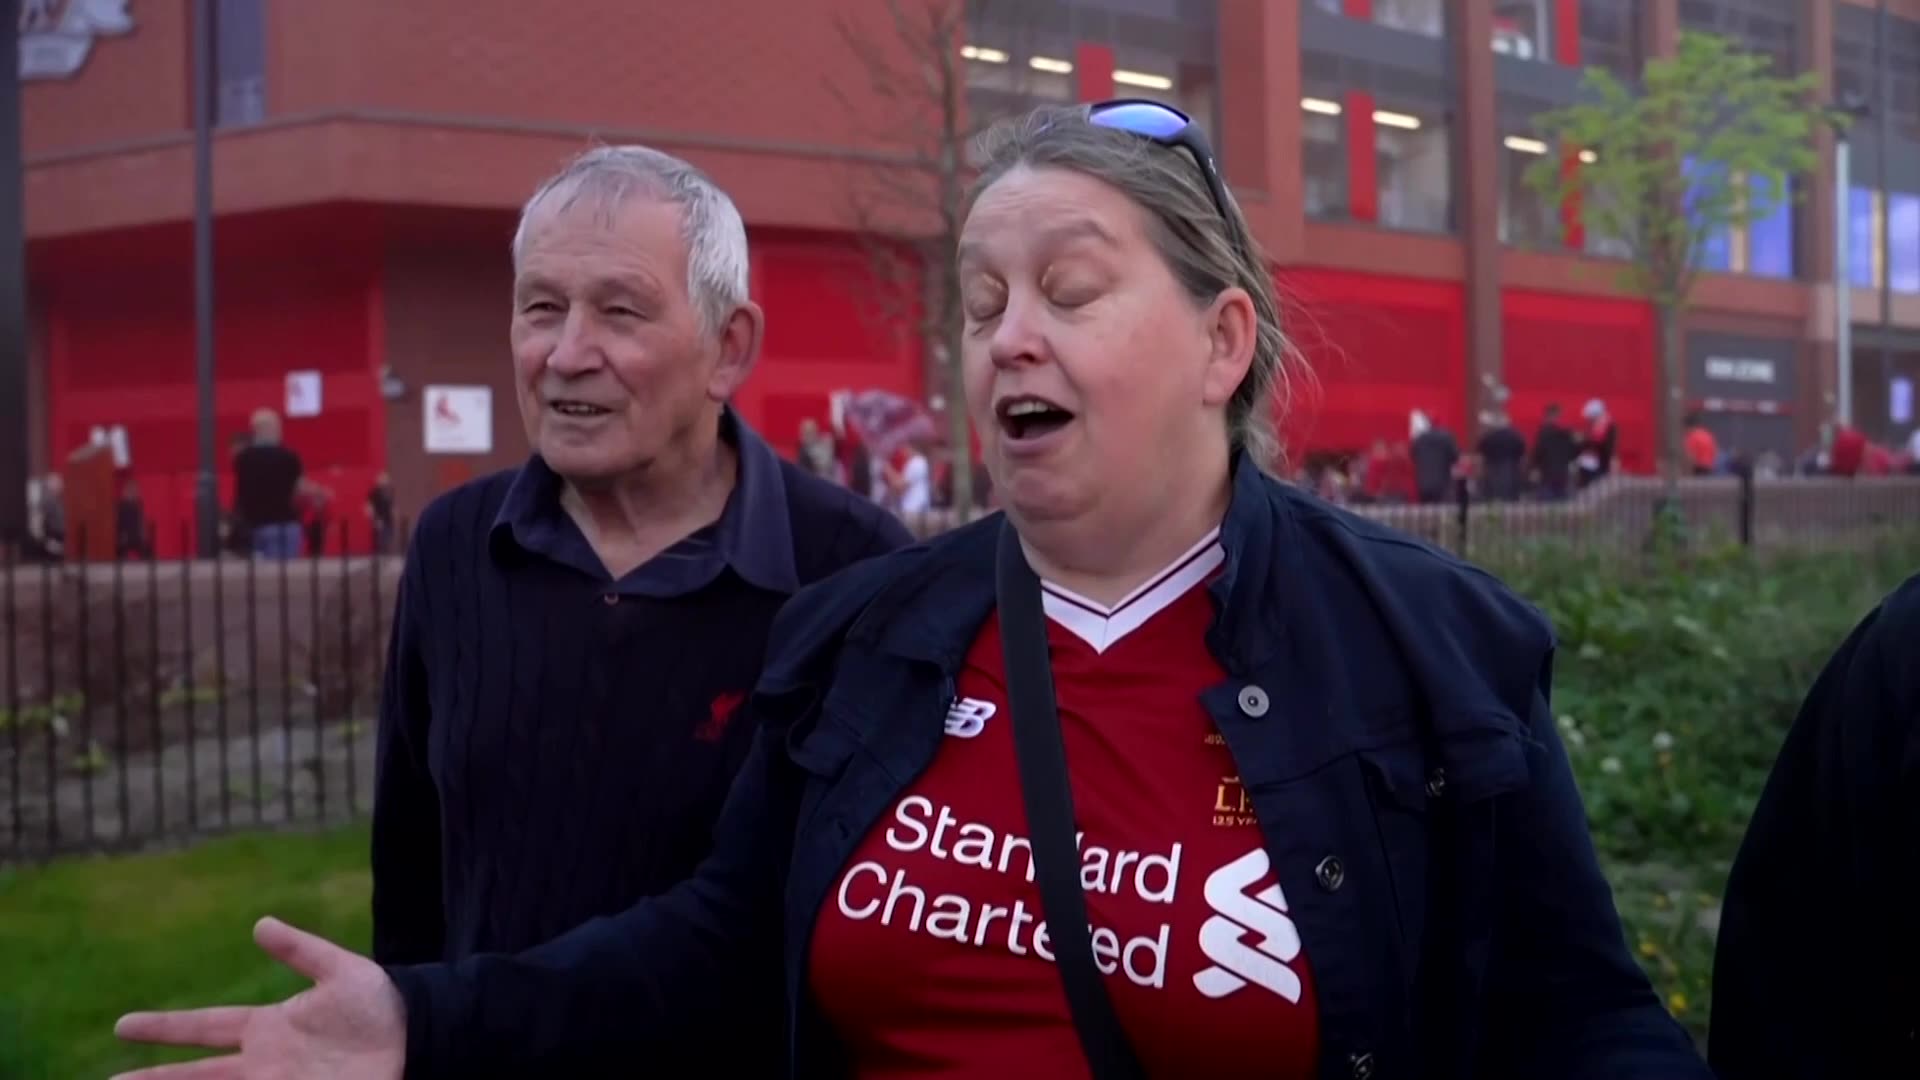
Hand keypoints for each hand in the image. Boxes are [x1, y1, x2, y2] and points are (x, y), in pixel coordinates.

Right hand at [112, 917, 404, 1079]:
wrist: (419, 1036)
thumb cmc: (382, 1003)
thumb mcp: (340, 970)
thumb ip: (300, 950)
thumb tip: (259, 924)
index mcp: (269, 1026)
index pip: (205, 1026)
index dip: (165, 1028)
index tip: (122, 1026)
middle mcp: (264, 1061)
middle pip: (194, 1074)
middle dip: (152, 1079)